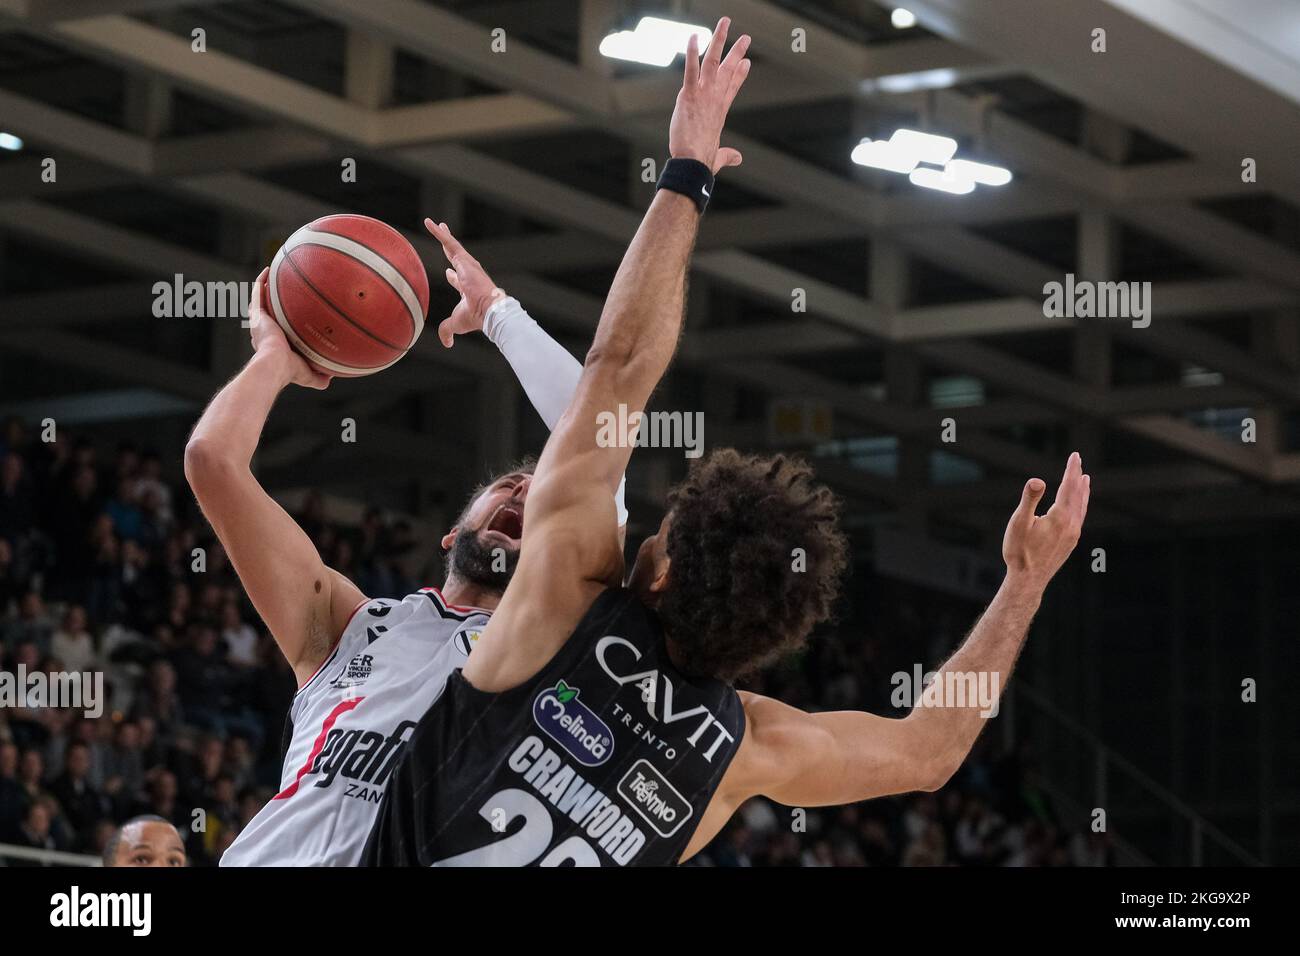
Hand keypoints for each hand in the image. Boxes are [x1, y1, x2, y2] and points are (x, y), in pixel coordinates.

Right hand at [247, 267, 331, 389]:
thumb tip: (330, 379)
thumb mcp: (308, 375)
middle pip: (268, 313)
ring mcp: (260, 321)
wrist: (274, 364)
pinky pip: (257, 291)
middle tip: (285, 294)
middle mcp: (264, 331)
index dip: (281, 324)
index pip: (275, 331)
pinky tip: (270, 269)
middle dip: (273, 304)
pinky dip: (262, 280)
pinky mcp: (257, 313)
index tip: (292, 317)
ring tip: (275, 275)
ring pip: (260, 300)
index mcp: (273, 343)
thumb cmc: (289, 371)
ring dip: (266, 287)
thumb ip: (319, 378)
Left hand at [425, 218, 505, 347]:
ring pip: (452, 246)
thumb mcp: (456, 325)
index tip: (449, 271)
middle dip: (450, 248)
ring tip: (435, 224)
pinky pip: (449, 242)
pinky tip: (430, 223)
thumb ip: (447, 331)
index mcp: (468, 289)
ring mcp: (468, 266)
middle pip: (456, 257)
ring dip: (443, 235)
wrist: (489, 310)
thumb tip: (447, 343)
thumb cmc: (475, 318)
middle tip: (444, 236)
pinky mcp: (464, 259)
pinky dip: (439, 233)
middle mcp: (469, 274)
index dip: (452, 275)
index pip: (458, 279)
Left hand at [669, 17, 751, 173]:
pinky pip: (691, 69)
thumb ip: (727, 155)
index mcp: (721, 110)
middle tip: (746, 37)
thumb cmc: (703, 161)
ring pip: (713, 61)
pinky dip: (692, 53)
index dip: (740, 74)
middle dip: (737, 52)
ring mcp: (704, 94)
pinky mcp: (689, 95)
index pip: (732, 87)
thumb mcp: (718, 156)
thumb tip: (737, 159)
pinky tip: (694, 37)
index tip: (746, 62)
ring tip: (725, 22)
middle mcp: (715, 98)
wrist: (693, 162)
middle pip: (728, 70)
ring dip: (719, 40)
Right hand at [1001, 452, 1090, 591]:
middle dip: (1077, 476)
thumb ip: (1029, 499)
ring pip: (1081, 507)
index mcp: (1060, 517)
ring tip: (1085, 480)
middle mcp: (1071, 525)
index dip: (1071, 470)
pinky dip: (1081, 506)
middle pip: (1077, 495)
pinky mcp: (1071, 543)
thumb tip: (1037, 480)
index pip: (1068, 487)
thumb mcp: (1019, 522)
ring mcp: (1073, 535)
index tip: (1075, 455)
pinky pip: (1080, 518)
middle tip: (1078, 461)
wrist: (1028, 580)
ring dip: (1083, 491)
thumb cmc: (1019, 551)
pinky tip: (1077, 507)